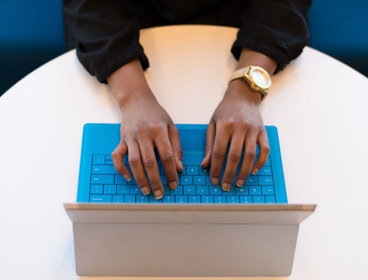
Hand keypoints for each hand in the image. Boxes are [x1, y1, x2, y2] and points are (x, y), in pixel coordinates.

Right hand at [108, 60, 182, 198]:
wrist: (136, 100)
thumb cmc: (156, 114)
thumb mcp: (171, 127)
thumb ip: (176, 147)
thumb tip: (179, 168)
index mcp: (160, 130)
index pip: (167, 156)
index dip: (171, 172)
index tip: (174, 184)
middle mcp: (144, 134)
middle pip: (150, 162)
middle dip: (155, 180)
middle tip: (159, 194)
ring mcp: (131, 137)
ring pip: (134, 161)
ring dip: (140, 178)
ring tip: (146, 191)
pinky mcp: (121, 139)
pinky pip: (117, 156)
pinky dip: (120, 168)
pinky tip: (128, 178)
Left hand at [201, 79, 269, 190]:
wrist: (243, 95)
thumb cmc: (225, 111)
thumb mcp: (212, 124)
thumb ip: (209, 144)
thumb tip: (205, 165)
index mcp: (224, 125)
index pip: (218, 151)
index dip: (215, 168)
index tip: (214, 180)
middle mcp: (239, 127)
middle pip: (234, 156)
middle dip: (229, 173)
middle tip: (226, 186)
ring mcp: (253, 130)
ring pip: (250, 155)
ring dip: (245, 171)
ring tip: (239, 182)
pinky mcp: (263, 131)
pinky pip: (264, 149)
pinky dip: (261, 162)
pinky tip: (254, 170)